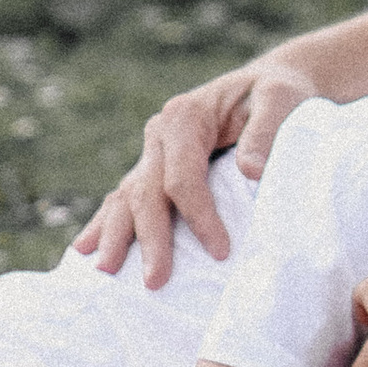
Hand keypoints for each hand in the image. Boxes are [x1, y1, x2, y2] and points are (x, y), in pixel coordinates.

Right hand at [74, 56, 323, 283]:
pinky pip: (124, 197)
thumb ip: (266, 132)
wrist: (269, 84)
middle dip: (150, 238)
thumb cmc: (278, 93)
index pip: (182, 176)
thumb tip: (251, 172)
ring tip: (104, 270)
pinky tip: (86, 248)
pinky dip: (105, 222)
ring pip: (126, 196)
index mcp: (185, 116)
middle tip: (155, 282)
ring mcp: (152, 152)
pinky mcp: (154, 168)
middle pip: (147, 191)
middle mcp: (160, 134)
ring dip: (115, 234)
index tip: (220, 252)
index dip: (199, 216)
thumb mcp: (281, 100)